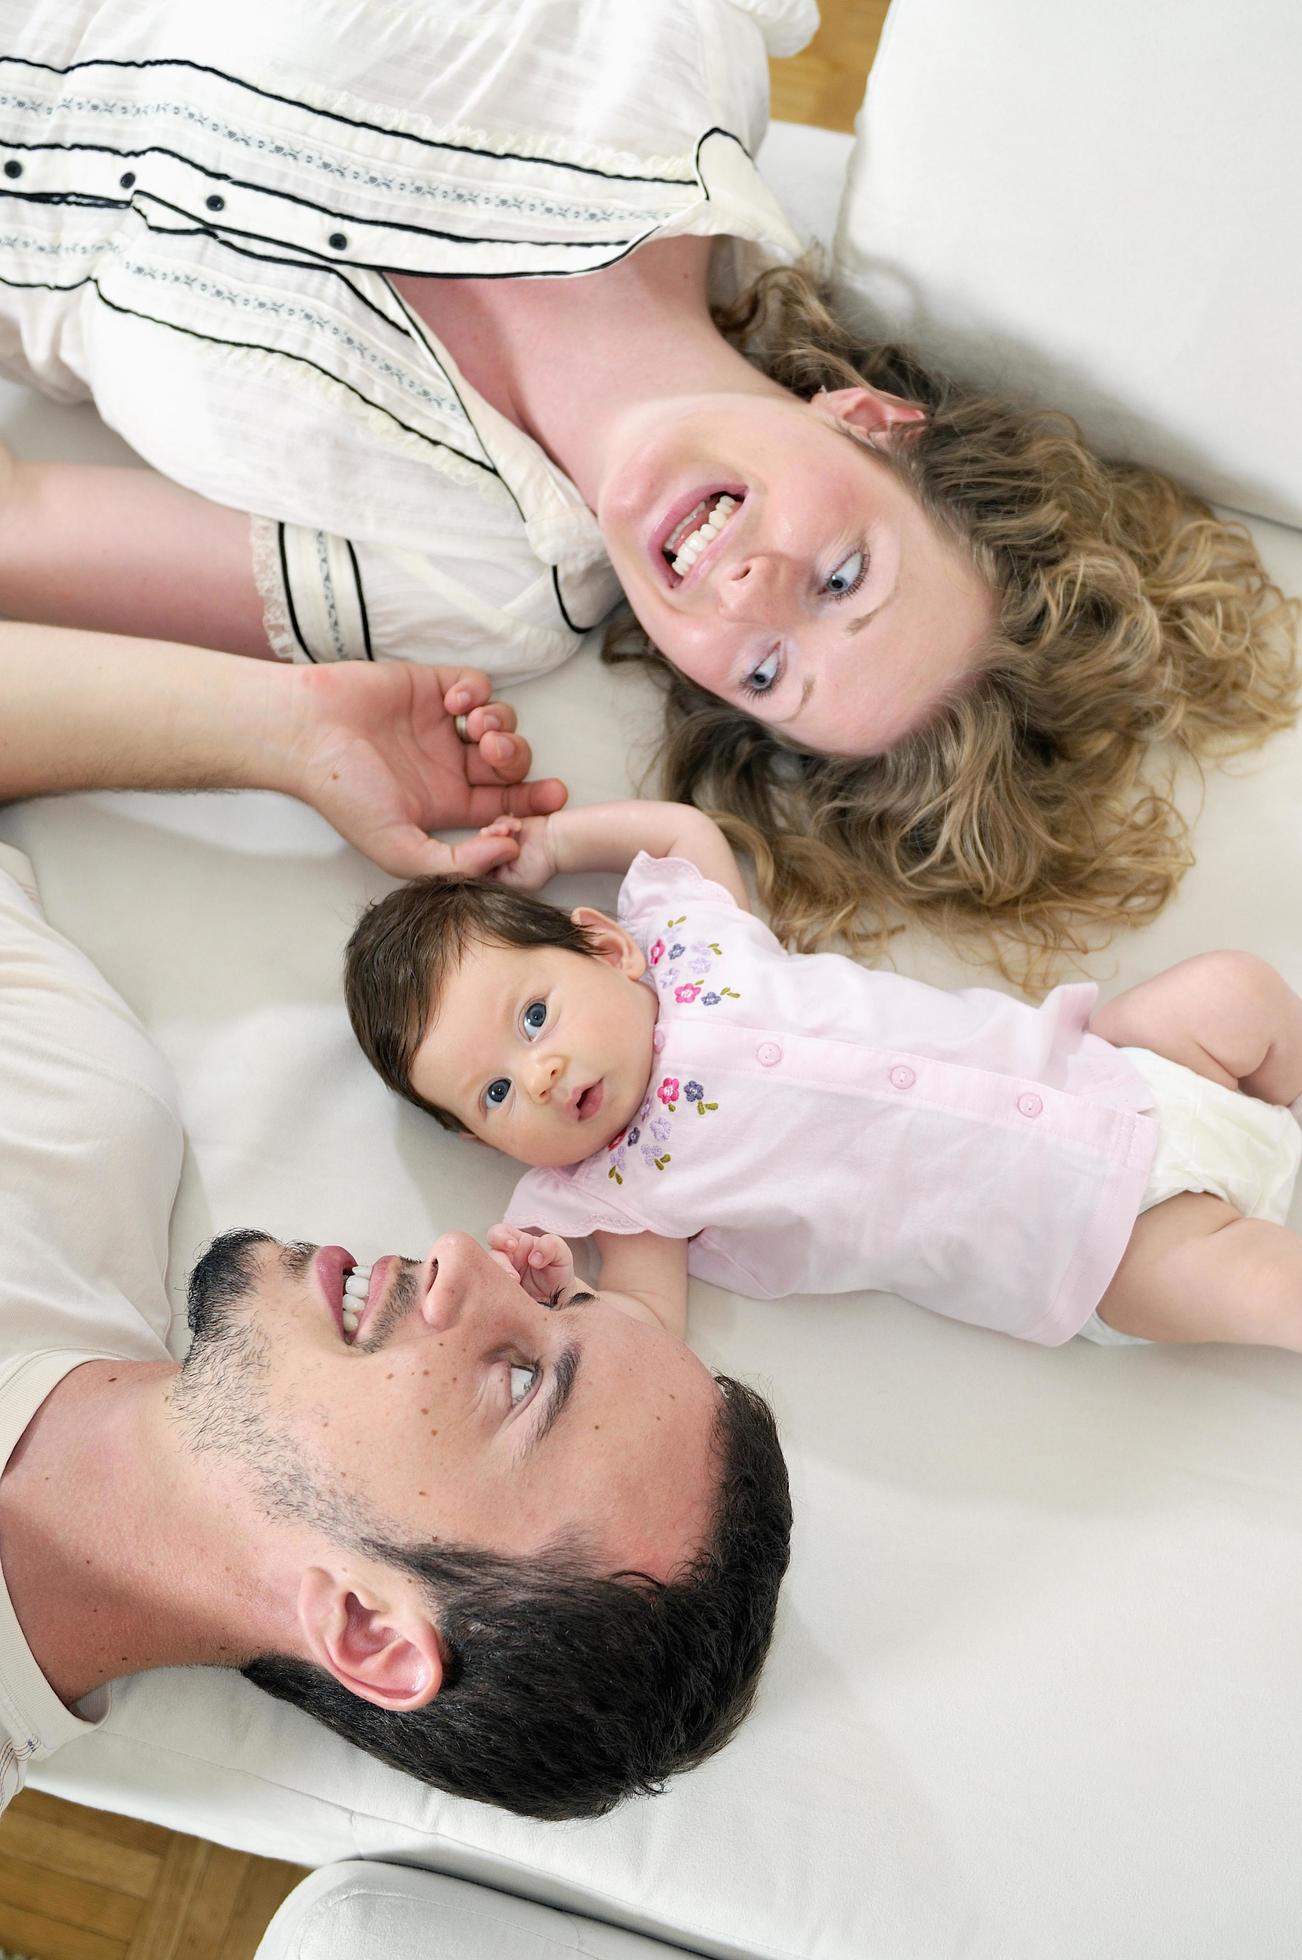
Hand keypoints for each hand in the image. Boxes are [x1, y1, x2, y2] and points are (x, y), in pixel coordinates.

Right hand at [278, 661, 566, 878]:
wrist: (306, 734)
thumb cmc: (343, 794)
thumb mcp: (399, 849)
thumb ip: (456, 863)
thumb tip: (511, 851)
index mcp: (446, 804)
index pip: (507, 805)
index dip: (533, 802)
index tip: (551, 797)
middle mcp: (448, 765)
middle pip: (512, 762)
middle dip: (516, 758)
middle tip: (492, 754)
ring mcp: (441, 725)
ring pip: (503, 722)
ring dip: (501, 723)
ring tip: (473, 727)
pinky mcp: (432, 687)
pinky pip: (479, 685)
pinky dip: (479, 691)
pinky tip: (454, 704)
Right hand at [485, 1224, 576, 1304]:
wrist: (561, 1299)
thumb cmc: (557, 1271)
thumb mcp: (561, 1253)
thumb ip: (551, 1245)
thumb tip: (534, 1257)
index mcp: (515, 1242)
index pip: (498, 1233)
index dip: (500, 1237)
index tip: (512, 1246)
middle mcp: (503, 1259)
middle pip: (490, 1257)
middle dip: (501, 1265)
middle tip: (514, 1277)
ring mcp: (499, 1279)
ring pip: (489, 1277)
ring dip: (500, 1283)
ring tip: (517, 1290)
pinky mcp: (499, 1297)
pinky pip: (493, 1295)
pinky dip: (500, 1297)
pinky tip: (512, 1301)